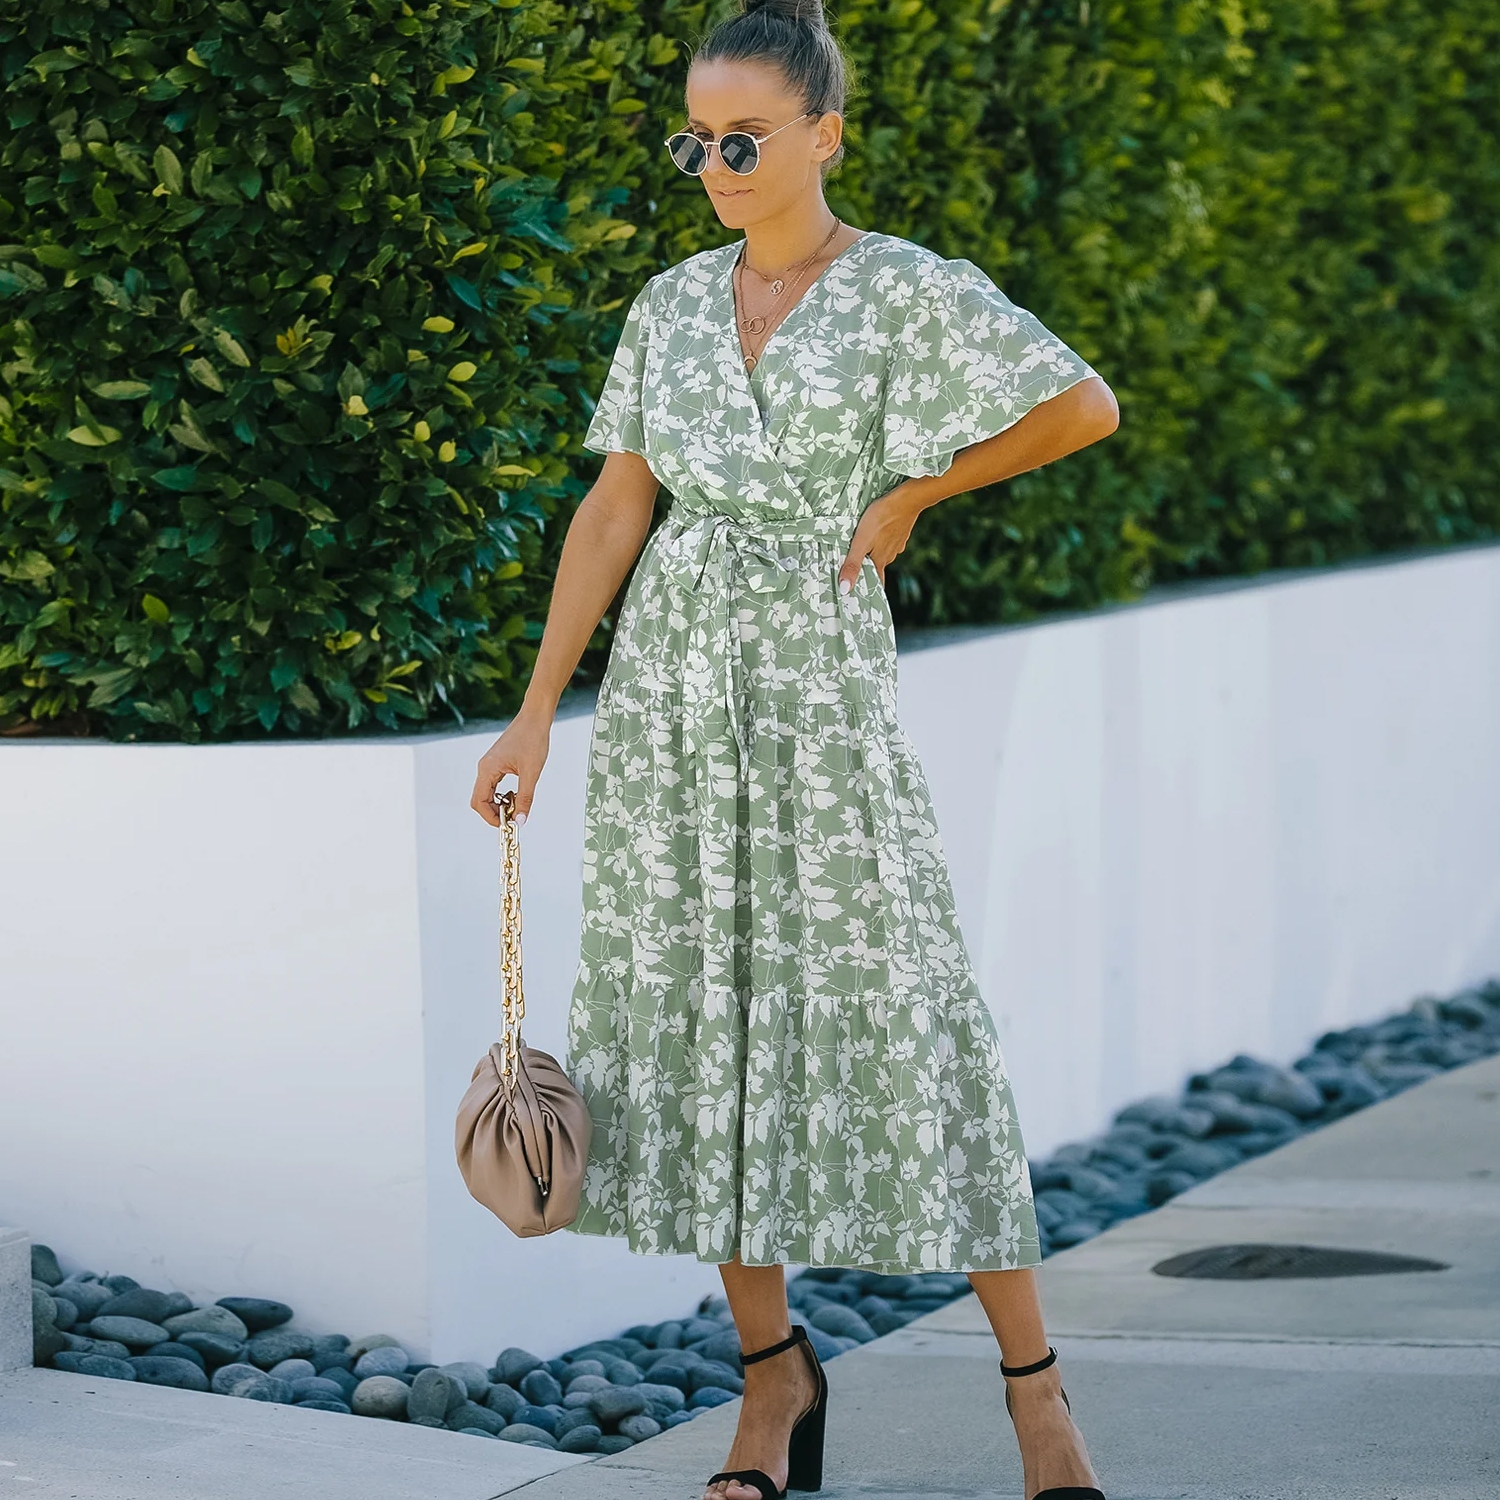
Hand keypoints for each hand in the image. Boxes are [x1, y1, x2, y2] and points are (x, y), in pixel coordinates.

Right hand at [470, 707, 550, 826]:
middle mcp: (484, 767)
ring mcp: (489, 765)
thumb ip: (525, 798)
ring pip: (487, 792)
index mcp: (487, 769)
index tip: (506, 824)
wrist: (535, 718)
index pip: (479, 802)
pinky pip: (493, 784)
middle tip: (514, 817)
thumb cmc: (533, 740)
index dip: (490, 817)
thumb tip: (520, 821)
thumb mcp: (531, 773)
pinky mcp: (497, 763)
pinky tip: (517, 795)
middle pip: (480, 799)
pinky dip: (502, 794)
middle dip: (494, 812)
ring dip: (499, 803)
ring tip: (517, 806)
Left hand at [836, 487, 924, 591]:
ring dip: (874, 552)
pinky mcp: (900, 531)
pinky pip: (888, 540)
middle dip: (867, 568)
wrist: (907, 499)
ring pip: (883, 552)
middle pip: (877, 566)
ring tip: (862, 547)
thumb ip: (852, 564)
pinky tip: (876, 533)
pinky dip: (881, 540)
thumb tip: (845, 589)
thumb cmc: (881, 518)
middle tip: (854, 567)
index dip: (868, 589)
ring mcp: (897, 543)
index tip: (860, 594)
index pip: (876, 582)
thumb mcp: (861, 541)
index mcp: (880, 560)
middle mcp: (890, 555)